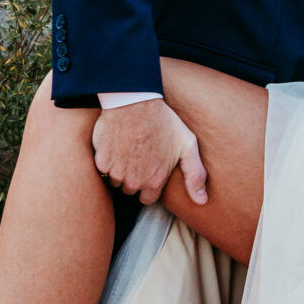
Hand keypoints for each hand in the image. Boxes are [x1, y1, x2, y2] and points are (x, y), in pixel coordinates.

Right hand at [92, 98, 209, 203]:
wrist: (134, 102)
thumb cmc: (163, 121)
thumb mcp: (187, 145)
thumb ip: (195, 175)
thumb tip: (202, 201)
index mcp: (155, 181)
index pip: (147, 199)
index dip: (148, 185)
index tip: (149, 169)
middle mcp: (134, 181)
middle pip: (130, 189)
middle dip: (134, 178)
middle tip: (138, 156)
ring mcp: (116, 172)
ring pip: (115, 180)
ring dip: (119, 170)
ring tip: (127, 149)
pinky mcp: (101, 162)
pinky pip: (103, 168)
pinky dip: (107, 159)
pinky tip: (116, 144)